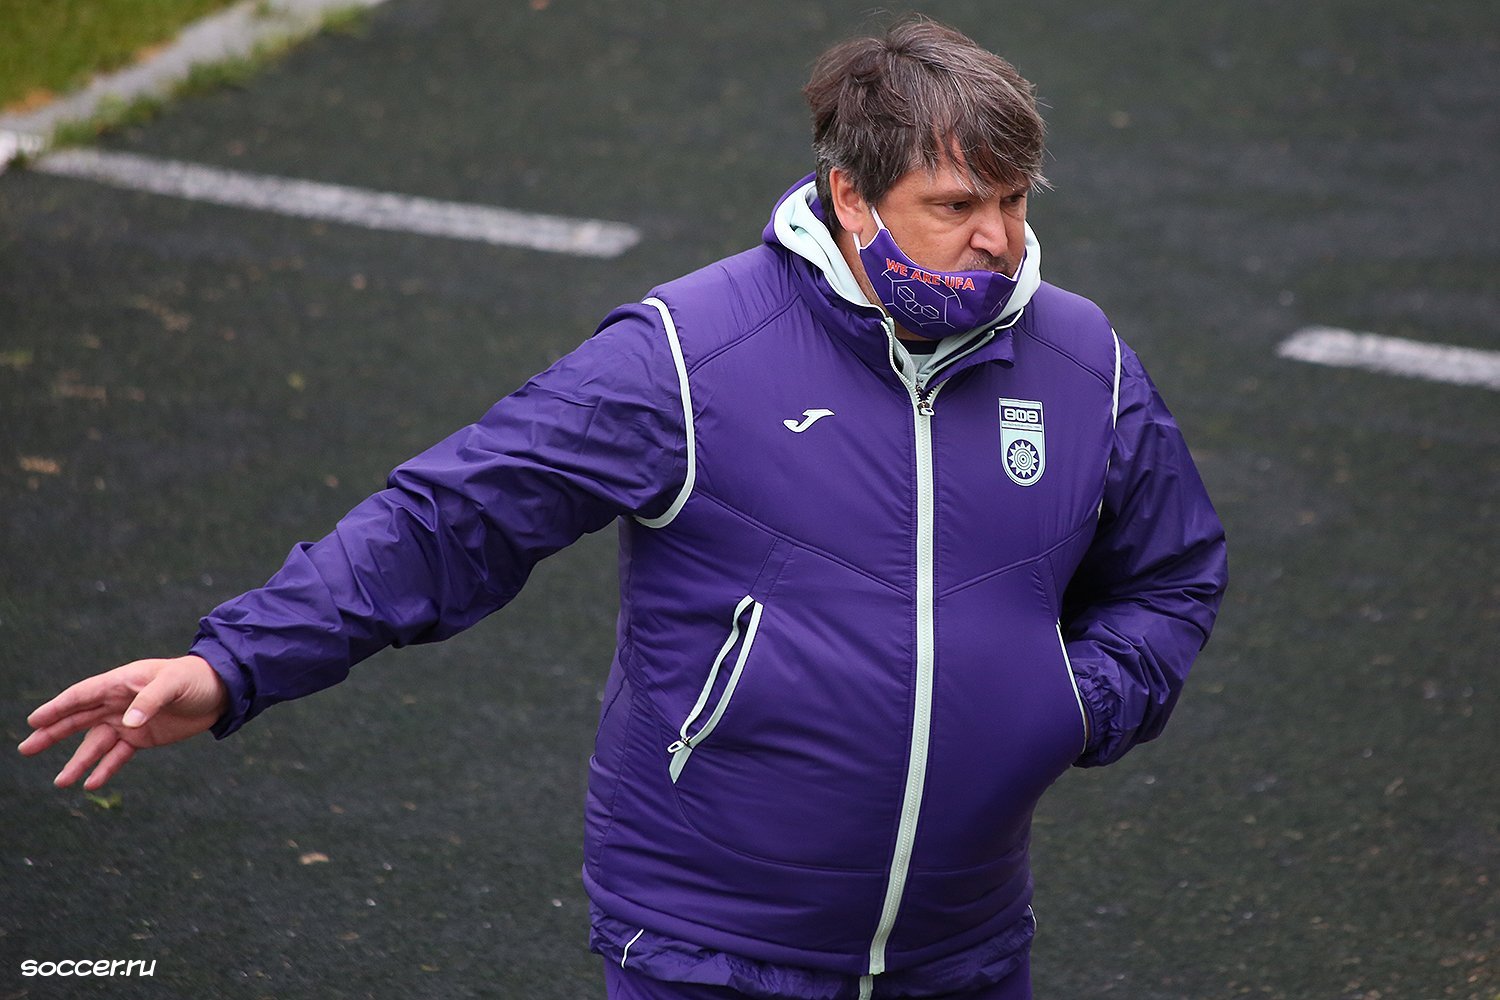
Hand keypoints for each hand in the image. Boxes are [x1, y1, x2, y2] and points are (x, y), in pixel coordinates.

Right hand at [18, 655, 229, 789]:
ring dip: (78, 761)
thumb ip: (150, 701)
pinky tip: (91, 784)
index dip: (58, 707)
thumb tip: (127, 724)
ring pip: (95, 743)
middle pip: (79, 720)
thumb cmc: (195, 678)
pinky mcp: (142, 737)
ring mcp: (128, 721)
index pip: (82, 695)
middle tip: (26, 748)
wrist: (221, 691)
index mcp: (121, 683)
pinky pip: (118, 755)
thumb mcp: (174, 683)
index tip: (34, 721)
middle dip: (52, 734)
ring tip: (60, 782)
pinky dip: (104, 769)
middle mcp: (118, 703)